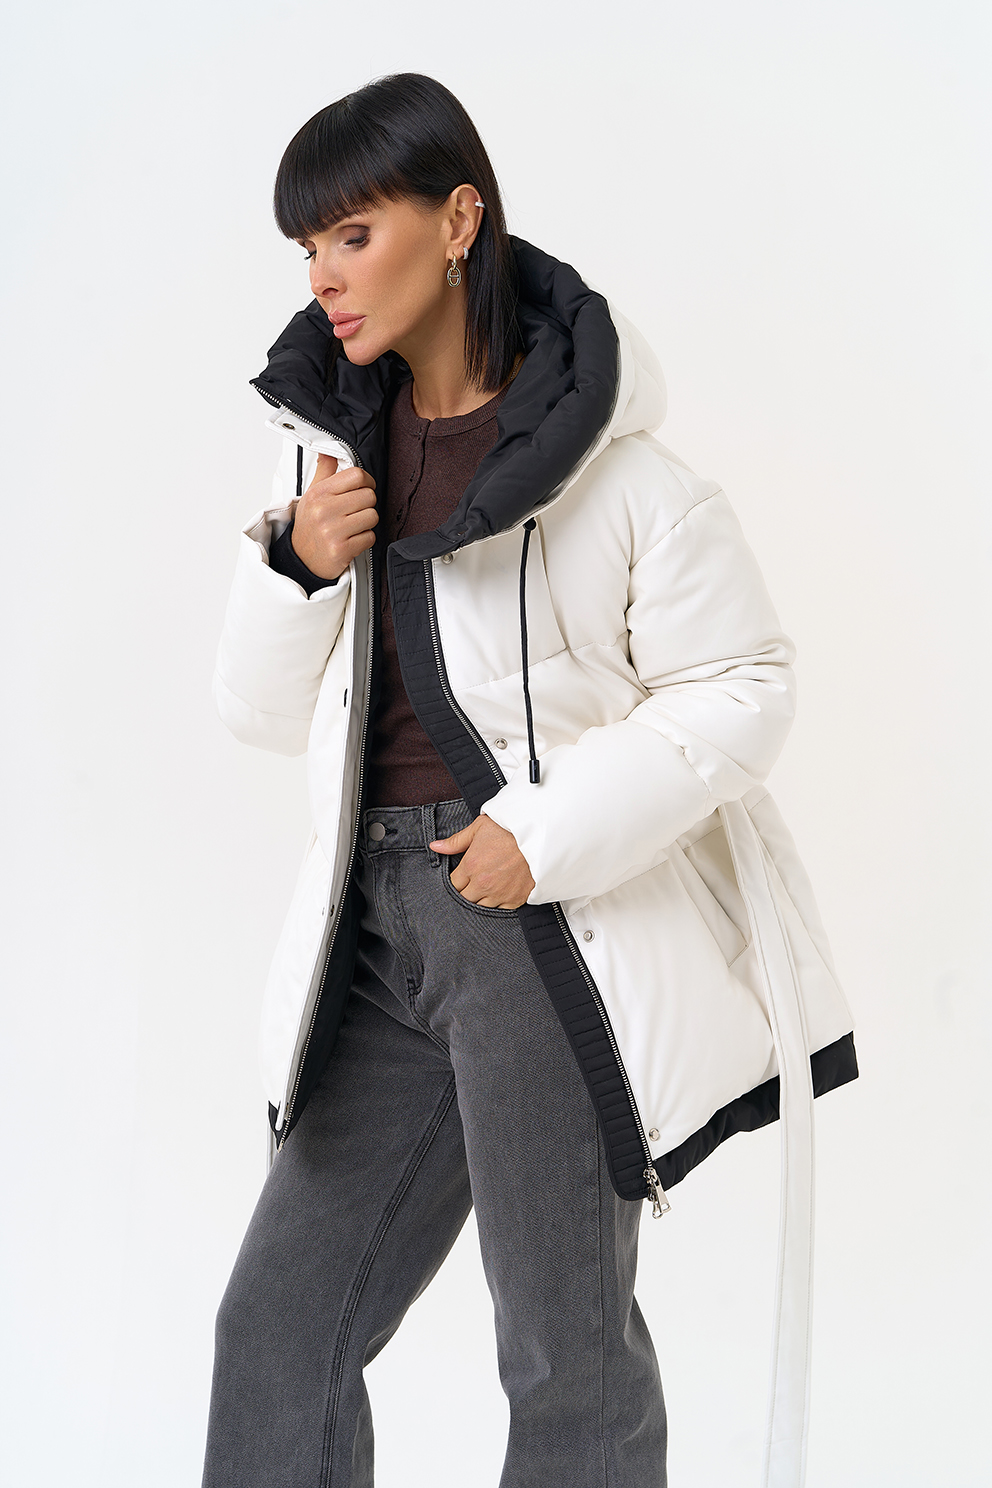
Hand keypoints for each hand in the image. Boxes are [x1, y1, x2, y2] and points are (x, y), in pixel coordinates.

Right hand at [290, 453, 377, 580]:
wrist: (300, 559)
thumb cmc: (309, 526)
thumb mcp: (311, 495)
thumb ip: (324, 472)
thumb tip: (329, 451)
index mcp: (319, 493)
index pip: (356, 475)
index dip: (367, 481)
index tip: (364, 487)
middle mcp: (324, 510)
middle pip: (369, 496)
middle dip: (367, 504)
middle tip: (355, 511)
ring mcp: (333, 531)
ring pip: (372, 516)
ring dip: (367, 523)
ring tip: (352, 526)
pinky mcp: (342, 550)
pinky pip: (370, 537)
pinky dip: (365, 539)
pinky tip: (352, 539)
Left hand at [430, 815, 534, 909]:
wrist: (539, 836)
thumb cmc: (510, 829)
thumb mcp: (479, 828)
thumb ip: (456, 841)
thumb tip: (435, 846)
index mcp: (471, 866)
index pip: (453, 884)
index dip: (456, 881)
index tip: (462, 877)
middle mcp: (483, 884)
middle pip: (464, 899)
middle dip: (466, 892)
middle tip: (474, 883)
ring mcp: (499, 894)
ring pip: (481, 907)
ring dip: (481, 900)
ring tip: (487, 889)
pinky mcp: (515, 899)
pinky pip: (500, 910)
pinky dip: (499, 904)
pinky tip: (500, 894)